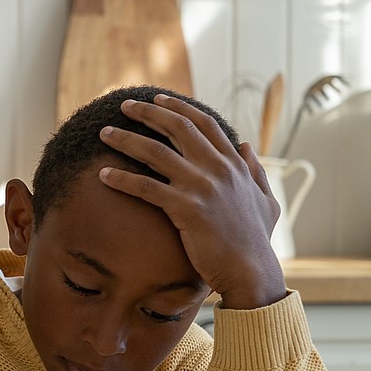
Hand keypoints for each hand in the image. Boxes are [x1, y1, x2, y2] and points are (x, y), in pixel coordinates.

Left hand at [98, 94, 287, 310]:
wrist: (251, 272)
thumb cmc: (256, 241)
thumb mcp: (267, 200)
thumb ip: (256, 171)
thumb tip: (247, 145)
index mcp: (235, 164)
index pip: (204, 124)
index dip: (179, 108)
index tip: (158, 98)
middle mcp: (219, 169)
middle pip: (177, 128)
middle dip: (148, 113)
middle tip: (124, 105)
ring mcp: (202, 187)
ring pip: (156, 153)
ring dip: (126, 139)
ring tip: (104, 133)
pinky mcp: (186, 209)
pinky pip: (147, 187)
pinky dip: (123, 179)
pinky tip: (103, 175)